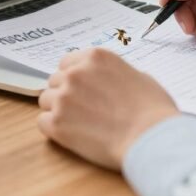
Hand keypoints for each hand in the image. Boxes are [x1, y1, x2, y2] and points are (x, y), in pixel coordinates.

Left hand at [37, 48, 179, 170]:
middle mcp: (75, 73)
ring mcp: (64, 97)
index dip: (73, 77)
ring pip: (46, 100)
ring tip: (78, 124)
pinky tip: (71, 135)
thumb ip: (114, 74)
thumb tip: (107, 81)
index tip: (80, 90)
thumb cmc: (152, 110)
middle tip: (81, 110)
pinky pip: (43, 122)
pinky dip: (54, 129)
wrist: (150, 137)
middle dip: (65, 94)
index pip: (67, 62)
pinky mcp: (57, 123)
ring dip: (58, 110)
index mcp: (95, 57)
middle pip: (55, 81)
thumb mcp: (138, 77)